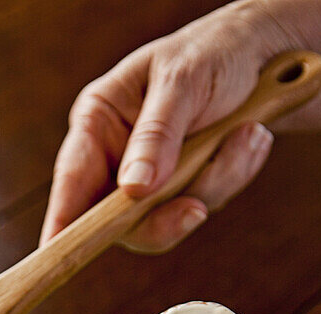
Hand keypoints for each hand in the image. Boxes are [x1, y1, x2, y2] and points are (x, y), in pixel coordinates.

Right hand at [40, 2, 276, 250]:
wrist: (265, 54)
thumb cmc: (211, 52)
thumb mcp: (182, 81)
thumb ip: (156, 135)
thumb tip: (132, 190)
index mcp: (98, 121)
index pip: (71, 180)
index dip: (62, 222)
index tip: (56, 253)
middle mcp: (117, 157)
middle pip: (120, 220)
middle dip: (166, 215)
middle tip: (198, 208)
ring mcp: (151, 180)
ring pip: (169, 219)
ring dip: (215, 180)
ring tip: (247, 133)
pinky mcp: (184, 189)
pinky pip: (203, 205)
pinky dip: (233, 175)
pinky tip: (249, 137)